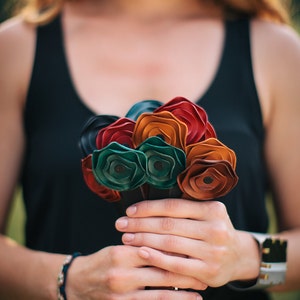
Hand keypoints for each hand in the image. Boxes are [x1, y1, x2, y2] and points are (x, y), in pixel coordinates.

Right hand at [66, 245, 203, 298]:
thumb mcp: (118, 247)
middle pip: (161, 272)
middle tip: (204, 273)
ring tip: (200, 291)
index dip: (177, 252)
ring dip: (182, 293)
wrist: (77, 282)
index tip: (195, 252)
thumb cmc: (102, 261)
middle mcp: (122, 274)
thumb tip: (172, 244)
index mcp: (121, 253)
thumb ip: (141, 246)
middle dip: (185, 273)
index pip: (155, 250)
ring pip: (159, 294)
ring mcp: (122, 294)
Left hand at [116, 199, 259, 287]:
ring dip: (143, 240)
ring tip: (126, 237)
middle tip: (121, 224)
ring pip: (169, 243)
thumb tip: (147, 207)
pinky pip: (176, 264)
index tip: (129, 211)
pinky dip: (156, 258)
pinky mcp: (208, 271)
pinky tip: (140, 252)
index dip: (148, 208)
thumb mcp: (207, 214)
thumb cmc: (214, 230)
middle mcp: (215, 229)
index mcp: (212, 209)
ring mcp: (213, 251)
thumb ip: (184, 209)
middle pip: (168, 225)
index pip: (173, 206)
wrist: (238, 256)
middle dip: (140, 224)